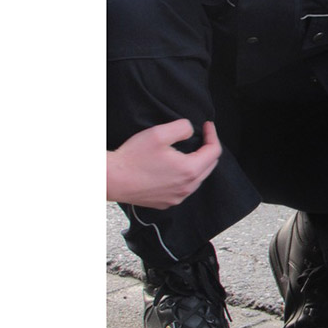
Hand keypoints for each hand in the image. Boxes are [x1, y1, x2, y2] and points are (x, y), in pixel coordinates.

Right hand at [107, 119, 221, 208]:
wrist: (112, 179)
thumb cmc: (133, 157)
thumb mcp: (159, 134)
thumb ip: (181, 128)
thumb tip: (191, 130)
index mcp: (190, 170)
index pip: (214, 151)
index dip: (212, 135)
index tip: (207, 125)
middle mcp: (187, 187)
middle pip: (210, 166)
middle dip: (208, 149)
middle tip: (201, 136)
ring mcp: (178, 197)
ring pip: (198, 178)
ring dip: (198, 164)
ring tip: (189, 151)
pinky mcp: (168, 202)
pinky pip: (184, 188)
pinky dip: (185, 177)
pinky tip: (175, 168)